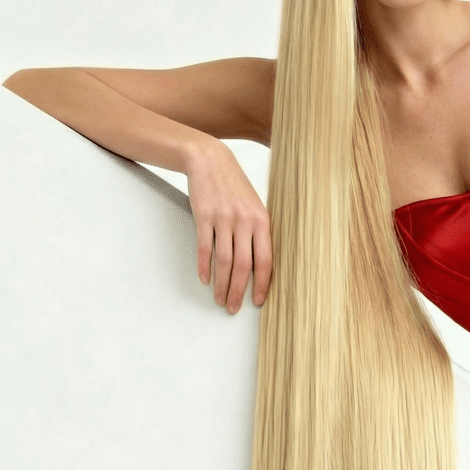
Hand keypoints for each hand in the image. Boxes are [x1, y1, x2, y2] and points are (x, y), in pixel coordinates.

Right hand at [184, 140, 272, 312]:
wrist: (210, 161)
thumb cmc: (234, 187)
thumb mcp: (255, 207)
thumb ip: (259, 233)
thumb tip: (262, 265)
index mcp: (262, 221)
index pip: (266, 260)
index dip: (261, 284)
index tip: (257, 301)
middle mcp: (244, 221)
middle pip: (244, 266)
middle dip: (239, 291)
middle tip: (234, 308)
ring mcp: (223, 219)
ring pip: (224, 261)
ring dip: (222, 285)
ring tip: (220, 299)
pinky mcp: (204, 216)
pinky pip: (205, 249)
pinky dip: (204, 268)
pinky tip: (205, 280)